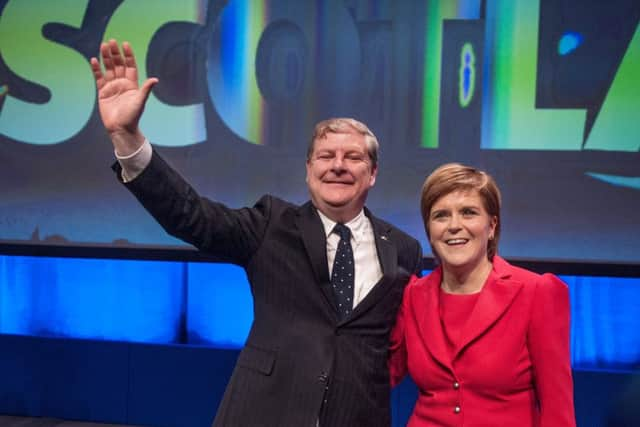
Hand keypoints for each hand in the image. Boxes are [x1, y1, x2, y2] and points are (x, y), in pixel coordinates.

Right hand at [90, 39, 157, 154]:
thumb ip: (145, 89)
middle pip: (118, 65)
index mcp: (132, 84)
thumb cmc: (132, 116)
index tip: (125, 44)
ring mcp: (112, 87)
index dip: (128, 55)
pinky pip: (99, 78)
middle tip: (111, 42)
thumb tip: (155, 79)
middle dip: (115, 53)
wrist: (120, 128)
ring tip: (103, 46)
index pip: (130, 66)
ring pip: (108, 69)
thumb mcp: (140, 101)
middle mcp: (122, 84)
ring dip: (106, 58)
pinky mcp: (103, 92)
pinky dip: (96, 69)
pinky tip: (94, 60)